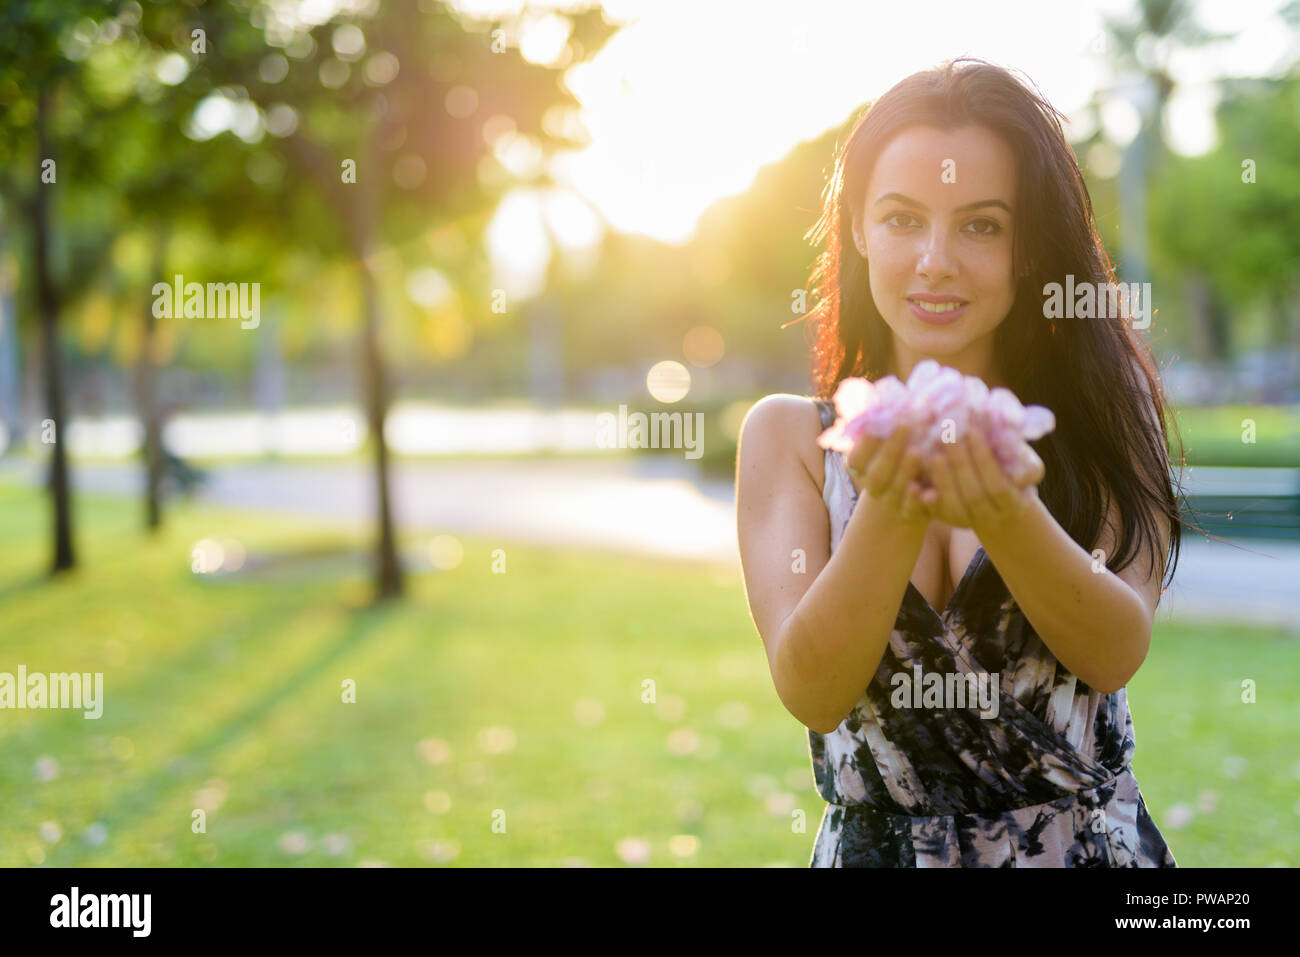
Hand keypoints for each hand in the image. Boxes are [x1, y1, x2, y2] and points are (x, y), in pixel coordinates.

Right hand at [845, 423, 930, 526]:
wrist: (911, 490)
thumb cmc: (900, 450)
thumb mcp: (890, 436)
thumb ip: (885, 420)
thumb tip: (883, 392)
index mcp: (859, 465)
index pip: (857, 457)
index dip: (868, 441)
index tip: (884, 419)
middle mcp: (871, 485)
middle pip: (877, 473)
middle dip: (890, 449)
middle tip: (907, 425)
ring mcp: (890, 501)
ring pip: (894, 490)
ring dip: (905, 471)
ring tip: (919, 452)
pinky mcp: (909, 514)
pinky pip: (913, 511)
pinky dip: (921, 502)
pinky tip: (932, 492)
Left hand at [919, 427, 1044, 531]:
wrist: (997, 504)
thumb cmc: (1015, 472)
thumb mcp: (1026, 465)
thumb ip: (1023, 459)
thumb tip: (1009, 447)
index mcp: (1013, 504)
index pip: (997, 485)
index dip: (984, 459)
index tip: (971, 431)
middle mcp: (989, 516)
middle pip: (973, 495)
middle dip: (960, 464)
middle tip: (946, 436)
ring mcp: (966, 521)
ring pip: (952, 506)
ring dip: (941, 479)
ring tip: (931, 453)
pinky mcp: (945, 519)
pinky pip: (933, 513)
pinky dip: (921, 499)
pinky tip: (913, 482)